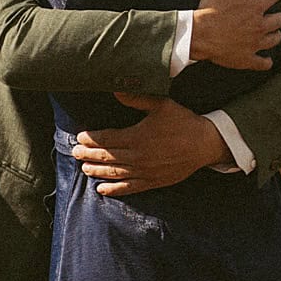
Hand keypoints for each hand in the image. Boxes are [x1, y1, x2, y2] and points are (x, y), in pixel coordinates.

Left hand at [72, 93, 227, 196]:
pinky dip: (114, 190)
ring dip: (96, 172)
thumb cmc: (183, 122)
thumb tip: (116, 90)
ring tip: (84, 169)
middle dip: (88, 155)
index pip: (107, 139)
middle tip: (75, 152)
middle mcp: (138, 156)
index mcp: (137, 137)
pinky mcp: (152, 181)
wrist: (206, 144)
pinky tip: (102, 190)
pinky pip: (129, 188)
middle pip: (106, 157)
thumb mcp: (161, 105)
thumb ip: (137, 98)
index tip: (80, 137)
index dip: (91, 139)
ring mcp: (145, 171)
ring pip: (114, 173)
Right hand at [190, 0, 280, 70]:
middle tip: (273, 16)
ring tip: (272, 34)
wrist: (199, 35)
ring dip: (274, 35)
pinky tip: (266, 60)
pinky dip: (265, 61)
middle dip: (276, 17)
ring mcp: (255, 43)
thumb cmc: (210, 9)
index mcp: (255, 6)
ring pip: (274, 39)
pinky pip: (263, 63)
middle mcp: (260, 24)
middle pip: (278, 20)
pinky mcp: (247, 59)